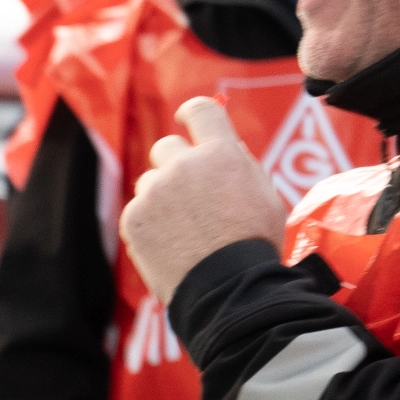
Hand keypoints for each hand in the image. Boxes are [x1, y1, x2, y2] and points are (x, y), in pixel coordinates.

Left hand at [120, 96, 286, 303]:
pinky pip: (138, 211)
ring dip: (162, 196)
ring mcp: (156, 191)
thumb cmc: (254, 245)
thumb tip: (225, 147)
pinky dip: (150, 224)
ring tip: (184, 230)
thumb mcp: (265, 196)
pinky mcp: (134, 218)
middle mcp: (184, 164)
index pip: (200, 110)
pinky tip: (170, 245)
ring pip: (150, 181)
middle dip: (176, 164)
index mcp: (221, 153)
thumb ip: (242, 165)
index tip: (185, 118)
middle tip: (190, 195)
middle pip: (167, 147)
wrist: (229, 289)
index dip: (191, 112)